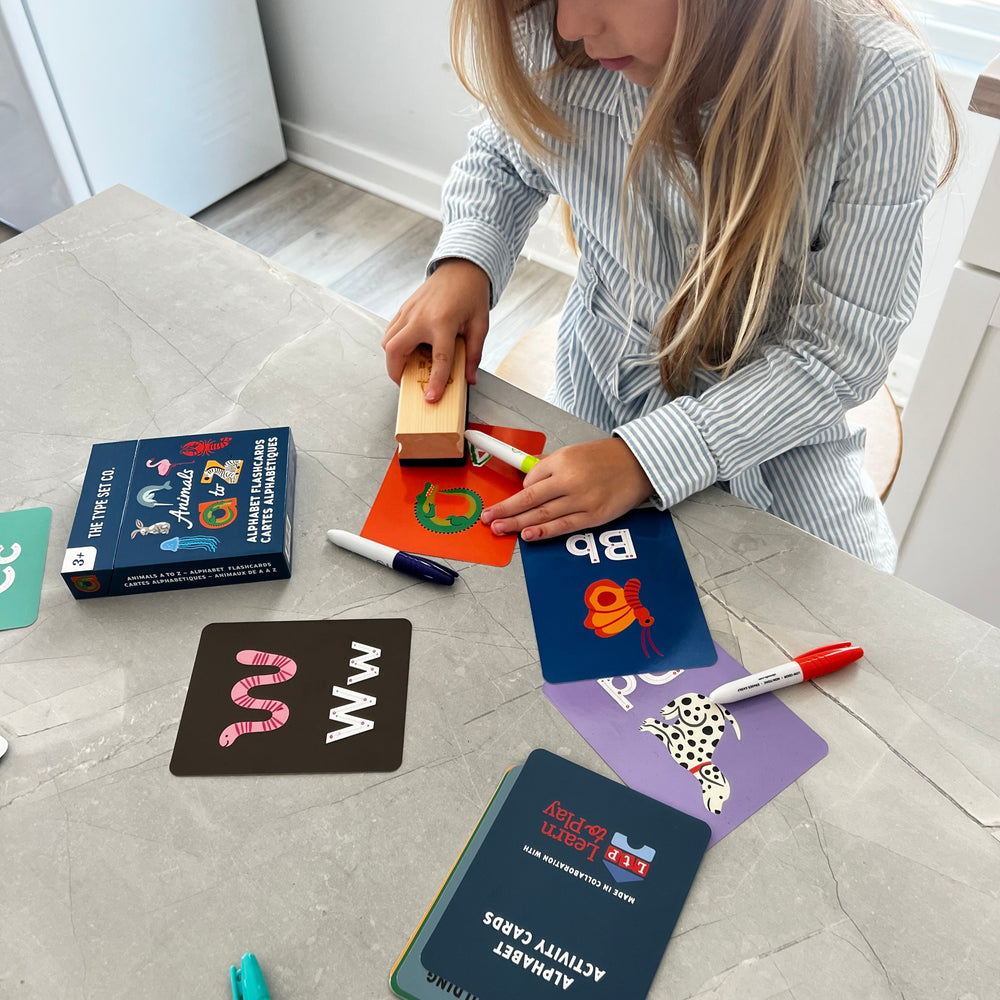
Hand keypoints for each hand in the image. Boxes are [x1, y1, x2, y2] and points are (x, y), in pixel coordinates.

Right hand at [381, 259, 490, 400]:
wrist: (461, 268)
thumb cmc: (471, 295)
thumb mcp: (479, 326)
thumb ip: (473, 355)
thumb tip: (469, 379)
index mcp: (443, 322)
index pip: (438, 359)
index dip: (435, 382)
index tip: (431, 398)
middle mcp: (421, 317)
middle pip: (395, 350)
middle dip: (396, 372)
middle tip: (407, 383)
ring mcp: (409, 311)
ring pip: (387, 341)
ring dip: (393, 359)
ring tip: (408, 367)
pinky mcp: (404, 308)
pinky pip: (391, 330)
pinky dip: (394, 344)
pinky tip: (408, 349)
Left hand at [481, 438, 653, 540]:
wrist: (640, 464)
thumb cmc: (606, 458)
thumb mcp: (574, 452)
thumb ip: (550, 465)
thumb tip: (526, 476)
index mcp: (563, 460)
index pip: (531, 479)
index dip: (520, 490)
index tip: (513, 499)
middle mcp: (569, 480)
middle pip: (529, 498)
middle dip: (506, 509)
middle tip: (487, 518)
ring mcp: (581, 500)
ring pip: (542, 515)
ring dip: (517, 523)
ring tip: (499, 528)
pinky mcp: (593, 516)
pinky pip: (563, 526)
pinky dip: (543, 532)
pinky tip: (527, 535)